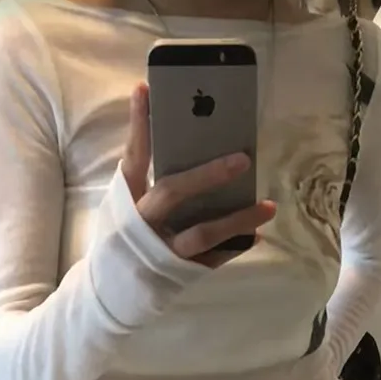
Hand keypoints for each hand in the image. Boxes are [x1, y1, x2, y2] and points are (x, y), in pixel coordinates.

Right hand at [121, 83, 275, 263]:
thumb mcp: (126, 204)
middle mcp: (143, 223)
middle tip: (243, 159)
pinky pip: (213, 257)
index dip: (139, 124)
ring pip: (202, 233)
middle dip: (208, 174)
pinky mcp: (179, 272)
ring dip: (238, 219)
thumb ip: (148, 176)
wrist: (112, 290)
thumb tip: (190, 141)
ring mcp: (162, 250)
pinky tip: (256, 235)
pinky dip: (236, 245)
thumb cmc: (125, 235)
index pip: (135, 156)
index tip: (145, 89)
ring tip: (268, 207)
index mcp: (128, 199)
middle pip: (174, 191)